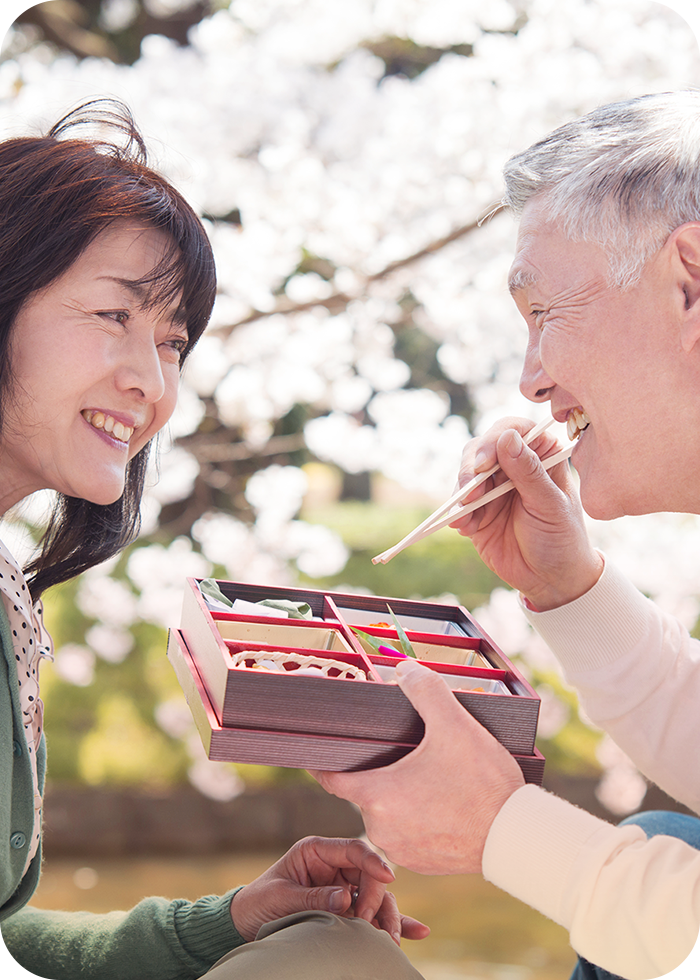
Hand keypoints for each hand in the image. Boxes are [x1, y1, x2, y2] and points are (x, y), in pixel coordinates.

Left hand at [229, 836, 429, 944]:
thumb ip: (314, 896)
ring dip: (388, 917)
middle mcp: (335, 866)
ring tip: (392, 940)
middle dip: (376, 899)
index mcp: (317, 850)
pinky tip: (418, 932)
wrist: (246, 923)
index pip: (354, 849)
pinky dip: (395, 922)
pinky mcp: (348, 909)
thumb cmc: (261, 901)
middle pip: (370, 875)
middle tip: (369, 925)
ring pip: (377, 897)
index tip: (388, 878)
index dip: (373, 862)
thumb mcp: (282, 897)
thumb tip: (347, 899)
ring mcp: (344, 887)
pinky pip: (375, 914)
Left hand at [312, 659, 524, 875]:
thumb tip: (404, 670)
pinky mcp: (423, 864)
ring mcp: (402, 849)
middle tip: (406, 753)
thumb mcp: (455, 724)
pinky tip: (441, 802)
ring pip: (389, 813)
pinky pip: (409, 833)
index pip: (331, 778)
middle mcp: (381, 827)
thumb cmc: (484, 784)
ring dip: (402, 796)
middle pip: (366, 791)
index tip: (319, 749)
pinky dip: (419, 818)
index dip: (324, 761)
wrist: (515, 837)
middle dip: (381, 771)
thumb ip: (425, 689)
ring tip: (430, 777)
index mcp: (378, 795)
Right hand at [452, 418, 602, 609]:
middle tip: (471, 493)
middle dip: (471, 470)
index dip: (494, 440)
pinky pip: (459, 503)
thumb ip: (529, 473)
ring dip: (461, 494)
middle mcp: (514, 466)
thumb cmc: (562, 539)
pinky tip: (465, 528)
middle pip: (482, 449)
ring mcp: (493, 487)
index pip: (513, 431)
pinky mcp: (477, 510)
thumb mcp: (550, 505)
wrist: (551, 580)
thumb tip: (507, 438)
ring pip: (466, 475)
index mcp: (541, 455)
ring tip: (465, 517)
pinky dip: (458, 513)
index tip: (484, 463)